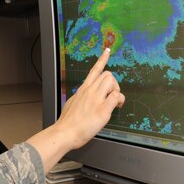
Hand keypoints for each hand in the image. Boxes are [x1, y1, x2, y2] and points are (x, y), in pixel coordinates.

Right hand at [27, 48, 124, 168]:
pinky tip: (116, 107)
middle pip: (107, 74)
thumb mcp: (72, 103)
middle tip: (111, 96)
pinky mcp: (102, 110)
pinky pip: (116, 96)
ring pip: (112, 81)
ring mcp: (96, 99)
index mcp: (82, 90)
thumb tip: (83, 98)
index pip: (94, 70)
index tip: (108, 51)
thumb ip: (80, 97)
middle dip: (114, 84)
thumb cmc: (67, 122)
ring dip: (117, 90)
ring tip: (113, 103)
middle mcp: (89, 91)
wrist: (65, 132)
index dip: (102, 59)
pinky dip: (119, 100)